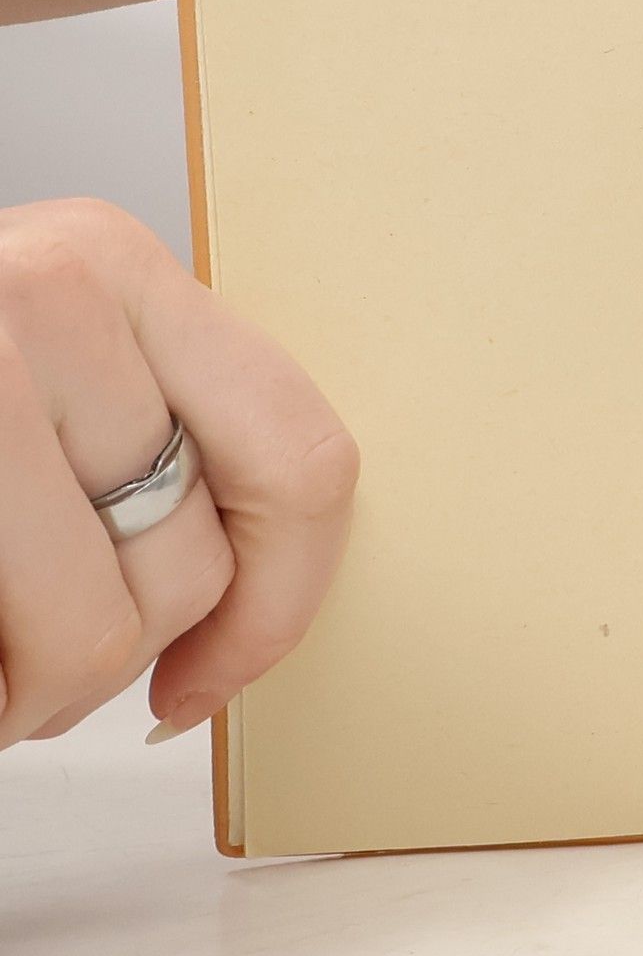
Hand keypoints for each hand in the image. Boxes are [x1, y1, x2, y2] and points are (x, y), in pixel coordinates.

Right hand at [0, 199, 356, 746]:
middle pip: (189, 566)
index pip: (302, 459)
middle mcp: (40, 299)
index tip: (216, 674)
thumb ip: (138, 428)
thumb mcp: (36, 365)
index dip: (281, 600)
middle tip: (21, 649)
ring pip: (95, 635)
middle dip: (112, 650)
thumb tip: (263, 604)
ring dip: (29, 690)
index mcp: (107, 265)